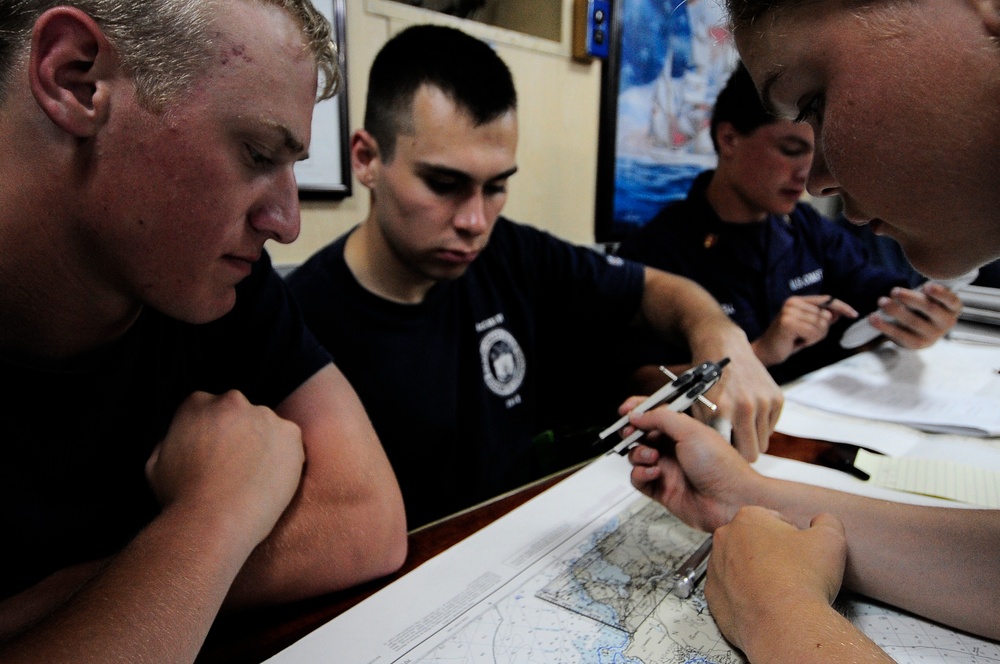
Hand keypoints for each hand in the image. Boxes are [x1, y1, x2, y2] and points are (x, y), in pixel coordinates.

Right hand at [146, 391, 305, 548]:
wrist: (215, 520)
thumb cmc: (181, 498)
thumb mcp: (155, 464)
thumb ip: (169, 441)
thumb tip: (178, 436)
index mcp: (197, 403)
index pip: (208, 408)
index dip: (212, 432)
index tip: (215, 453)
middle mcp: (232, 402)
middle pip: (239, 412)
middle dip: (239, 433)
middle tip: (236, 466)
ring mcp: (264, 416)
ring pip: (266, 426)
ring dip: (262, 444)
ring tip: (253, 478)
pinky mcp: (290, 433)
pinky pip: (289, 442)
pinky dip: (284, 458)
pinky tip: (270, 480)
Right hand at [623, 400, 761, 530]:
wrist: (731, 501)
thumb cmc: (721, 466)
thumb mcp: (690, 431)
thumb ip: (661, 418)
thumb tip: (638, 414)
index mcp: (683, 430)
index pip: (655, 415)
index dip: (638, 410)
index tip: (625, 410)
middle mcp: (674, 448)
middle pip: (641, 435)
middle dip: (632, 433)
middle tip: (631, 433)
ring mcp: (667, 469)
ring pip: (637, 457)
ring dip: (638, 454)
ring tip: (652, 457)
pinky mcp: (661, 489)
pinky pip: (639, 479)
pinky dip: (641, 474)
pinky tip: (655, 473)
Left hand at [691, 328, 783, 460]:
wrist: (723, 348)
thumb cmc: (704, 380)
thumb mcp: (693, 405)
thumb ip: (699, 432)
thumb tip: (703, 460)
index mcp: (720, 411)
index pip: (730, 454)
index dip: (725, 457)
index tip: (720, 456)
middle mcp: (745, 407)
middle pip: (752, 455)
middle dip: (741, 452)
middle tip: (731, 443)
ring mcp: (764, 402)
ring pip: (763, 443)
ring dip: (751, 438)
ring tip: (737, 426)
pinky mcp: (777, 398)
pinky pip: (771, 428)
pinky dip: (761, 426)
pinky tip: (748, 413)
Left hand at [704, 507, 846, 655]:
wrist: (785, 625)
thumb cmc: (805, 578)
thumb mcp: (830, 538)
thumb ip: (826, 522)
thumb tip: (821, 521)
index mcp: (747, 518)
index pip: (773, 520)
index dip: (793, 536)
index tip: (802, 554)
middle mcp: (724, 539)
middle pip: (752, 541)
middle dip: (771, 553)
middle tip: (792, 572)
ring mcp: (714, 569)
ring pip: (739, 567)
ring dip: (756, 575)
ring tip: (779, 591)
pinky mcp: (713, 598)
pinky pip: (731, 592)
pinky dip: (745, 597)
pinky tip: (765, 605)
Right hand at [752, 295, 857, 365]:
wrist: (765, 352)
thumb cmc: (786, 341)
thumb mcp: (807, 327)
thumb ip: (821, 318)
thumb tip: (839, 313)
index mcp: (796, 300)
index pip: (826, 300)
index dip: (841, 306)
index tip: (854, 314)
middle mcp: (792, 302)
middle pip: (826, 315)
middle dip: (821, 330)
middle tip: (804, 337)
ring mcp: (789, 312)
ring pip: (821, 325)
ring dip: (814, 337)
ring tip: (800, 339)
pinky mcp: (788, 323)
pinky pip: (813, 332)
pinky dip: (809, 341)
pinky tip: (797, 342)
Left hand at [869, 283, 960, 348]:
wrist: (921, 330)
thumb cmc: (924, 306)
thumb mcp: (929, 297)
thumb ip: (924, 293)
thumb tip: (903, 290)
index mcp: (953, 308)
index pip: (951, 300)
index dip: (940, 293)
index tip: (926, 286)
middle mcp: (946, 322)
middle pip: (929, 309)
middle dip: (910, 299)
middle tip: (894, 291)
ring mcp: (933, 335)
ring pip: (913, 322)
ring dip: (895, 311)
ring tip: (882, 301)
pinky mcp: (917, 344)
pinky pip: (900, 335)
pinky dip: (885, 326)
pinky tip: (873, 318)